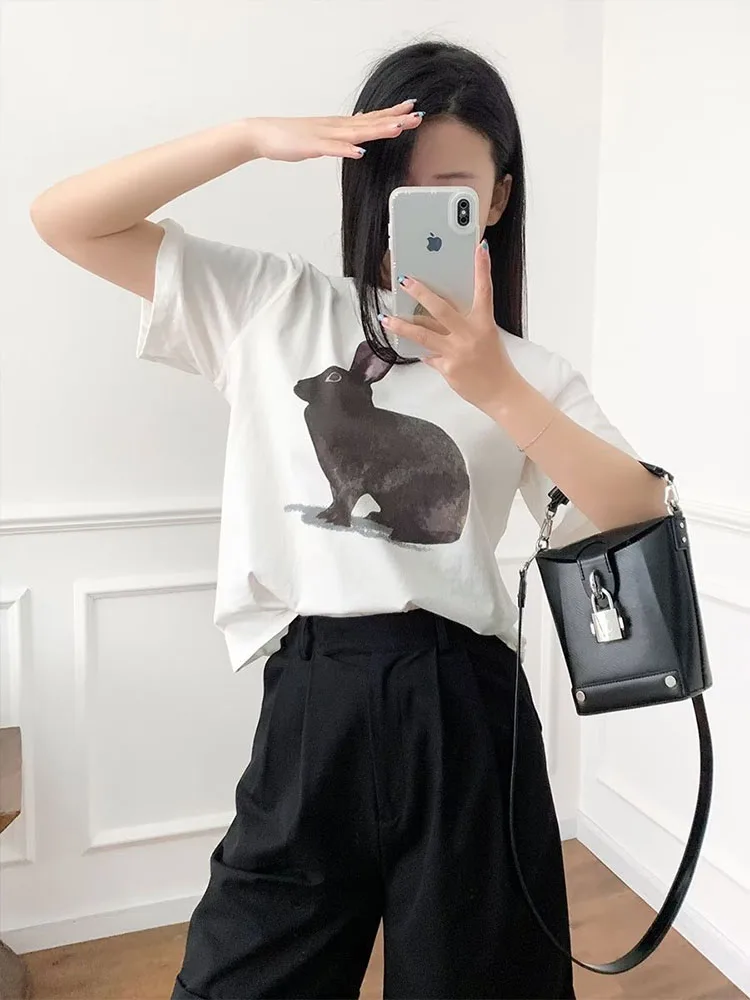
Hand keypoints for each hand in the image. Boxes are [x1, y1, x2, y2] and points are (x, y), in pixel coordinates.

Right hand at [247, 100, 423, 161]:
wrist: (265, 134)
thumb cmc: (293, 136)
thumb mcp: (324, 135)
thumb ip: (342, 133)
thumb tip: (360, 128)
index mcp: (340, 125)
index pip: (372, 118)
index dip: (393, 113)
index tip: (413, 109)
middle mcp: (337, 127)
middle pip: (370, 123)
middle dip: (395, 120)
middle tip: (417, 117)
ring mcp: (325, 135)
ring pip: (356, 133)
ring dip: (377, 130)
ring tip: (398, 128)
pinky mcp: (312, 146)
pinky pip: (331, 149)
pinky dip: (346, 150)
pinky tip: (360, 152)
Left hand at [378, 241, 521, 412]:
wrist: (501, 393)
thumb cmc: (494, 363)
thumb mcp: (486, 337)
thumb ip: (465, 325)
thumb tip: (438, 317)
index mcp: (484, 323)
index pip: (485, 291)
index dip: (483, 269)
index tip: (480, 248)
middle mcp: (470, 334)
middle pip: (441, 309)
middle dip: (421, 293)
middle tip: (405, 281)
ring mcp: (457, 352)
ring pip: (423, 334)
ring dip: (401, 325)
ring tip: (386, 318)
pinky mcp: (447, 368)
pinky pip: (428, 356)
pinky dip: (421, 352)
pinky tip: (411, 348)